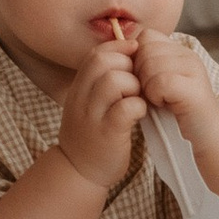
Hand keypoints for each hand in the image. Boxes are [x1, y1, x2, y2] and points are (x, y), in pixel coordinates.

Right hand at [57, 34, 145, 195]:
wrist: (79, 171)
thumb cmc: (92, 134)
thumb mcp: (89, 103)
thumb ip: (102, 81)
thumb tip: (129, 55)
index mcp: (79, 87)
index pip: (96, 54)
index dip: (118, 48)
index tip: (135, 55)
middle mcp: (81, 97)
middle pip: (103, 61)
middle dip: (127, 64)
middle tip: (138, 81)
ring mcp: (92, 115)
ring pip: (114, 80)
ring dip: (134, 85)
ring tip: (138, 98)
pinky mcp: (107, 133)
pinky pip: (125, 108)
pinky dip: (138, 106)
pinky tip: (139, 114)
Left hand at [126, 25, 213, 126]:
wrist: (205, 135)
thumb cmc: (175, 111)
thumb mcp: (157, 83)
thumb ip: (144, 66)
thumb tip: (119, 54)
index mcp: (178, 51)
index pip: (146, 36)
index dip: (136, 56)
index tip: (143, 79)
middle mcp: (187, 55)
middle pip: (145, 49)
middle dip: (139, 73)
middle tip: (150, 92)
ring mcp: (193, 70)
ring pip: (151, 64)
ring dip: (147, 86)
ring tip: (159, 99)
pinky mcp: (193, 88)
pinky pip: (161, 81)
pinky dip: (156, 95)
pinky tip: (164, 104)